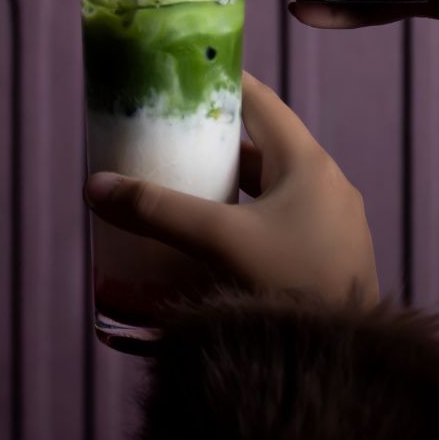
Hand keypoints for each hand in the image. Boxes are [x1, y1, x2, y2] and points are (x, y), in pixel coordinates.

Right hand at [84, 72, 378, 307]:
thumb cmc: (289, 287)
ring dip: (228, 188)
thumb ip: (157, 211)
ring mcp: (332, 227)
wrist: (342, 365)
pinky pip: (279, 225)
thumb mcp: (218, 241)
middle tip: (165, 139)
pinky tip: (212, 244)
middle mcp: (326, 186)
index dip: (224, 83)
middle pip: (261, 148)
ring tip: (179, 190)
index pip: (262, 101)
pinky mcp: (327, 262)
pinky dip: (243, 222)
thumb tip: (96, 186)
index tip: (185, 74)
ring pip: (269, 191)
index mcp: (309, 163)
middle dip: (213, 143)